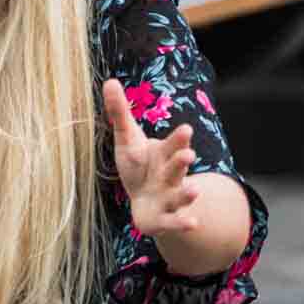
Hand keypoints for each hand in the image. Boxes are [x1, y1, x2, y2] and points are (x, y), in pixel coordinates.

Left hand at [102, 78, 199, 239]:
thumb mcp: (127, 140)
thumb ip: (121, 113)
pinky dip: (183, 223)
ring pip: (181, 194)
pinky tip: (193, 223)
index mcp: (165, 154)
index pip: (173, 144)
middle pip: (177, 167)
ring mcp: (171, 197)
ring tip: (194, 191)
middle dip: (182, 161)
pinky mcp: (166, 219)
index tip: (186, 130)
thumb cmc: (138, 167)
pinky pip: (175, 221)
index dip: (178, 139)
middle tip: (188, 155)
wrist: (147, 204)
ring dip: (188, 193)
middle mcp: (172, 175)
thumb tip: (109, 80)